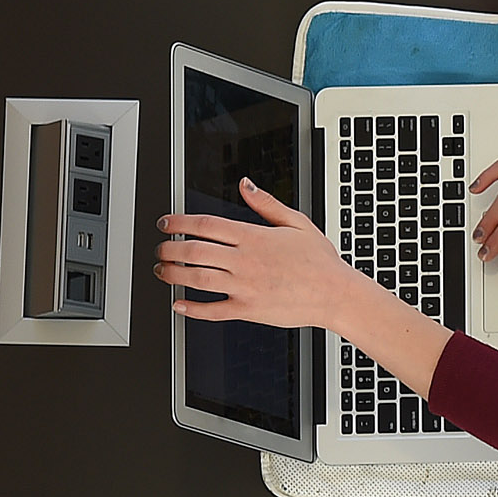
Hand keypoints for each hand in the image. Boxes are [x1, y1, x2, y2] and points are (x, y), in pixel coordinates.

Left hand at [153, 178, 363, 328]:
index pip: (205, 225)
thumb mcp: (297, 223)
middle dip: (168, 249)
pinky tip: (179, 304)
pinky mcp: (249, 310)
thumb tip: (246, 185)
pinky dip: (192, 308)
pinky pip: (213, 310)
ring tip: (162, 271)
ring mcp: (245, 287)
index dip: (178, 222)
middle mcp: (245, 261)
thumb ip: (266, 204)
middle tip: (161, 249)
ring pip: (196, 279)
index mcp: (254, 237)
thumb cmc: (320, 261)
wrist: (337, 294)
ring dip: (172, 275)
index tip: (165, 223)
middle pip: (193, 251)